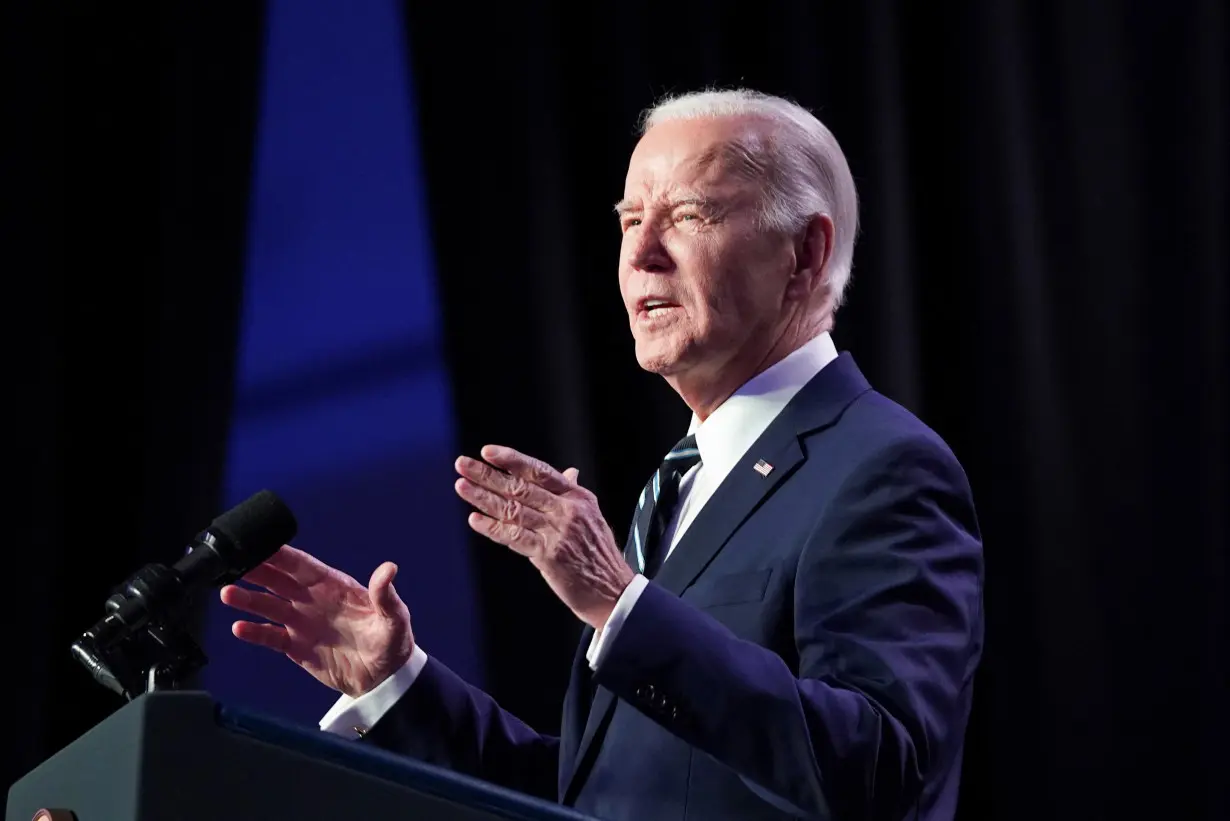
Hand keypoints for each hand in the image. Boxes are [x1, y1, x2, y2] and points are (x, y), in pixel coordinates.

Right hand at [219, 545, 413, 697]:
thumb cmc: (392, 642)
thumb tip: (389, 568)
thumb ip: (385, 595)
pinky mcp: (296, 647)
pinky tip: (239, 628)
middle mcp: (312, 600)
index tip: (260, 545)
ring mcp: (302, 622)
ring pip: (268, 605)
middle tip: (232, 563)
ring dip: (247, 599)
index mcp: (333, 586)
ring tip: (226, 593)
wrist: (384, 679)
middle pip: (278, 580)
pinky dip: (254, 632)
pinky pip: (270, 636)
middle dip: (256, 571)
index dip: (281, 556)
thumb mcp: (393, 618)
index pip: (302, 566)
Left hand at [455, 445, 634, 628]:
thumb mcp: (592, 516)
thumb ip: (573, 493)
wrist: (613, 591)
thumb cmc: (598, 554)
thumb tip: (569, 471)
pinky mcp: (550, 556)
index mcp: (577, 497)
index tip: (487, 451)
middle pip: (521, 487)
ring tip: (461, 487)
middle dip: (488, 475)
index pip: (539, 470)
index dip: (512, 460)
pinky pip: (515, 537)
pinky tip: (475, 519)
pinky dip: (493, 528)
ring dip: (483, 498)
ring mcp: (559, 533)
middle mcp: (568, 510)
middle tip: (462, 464)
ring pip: (513, 510)